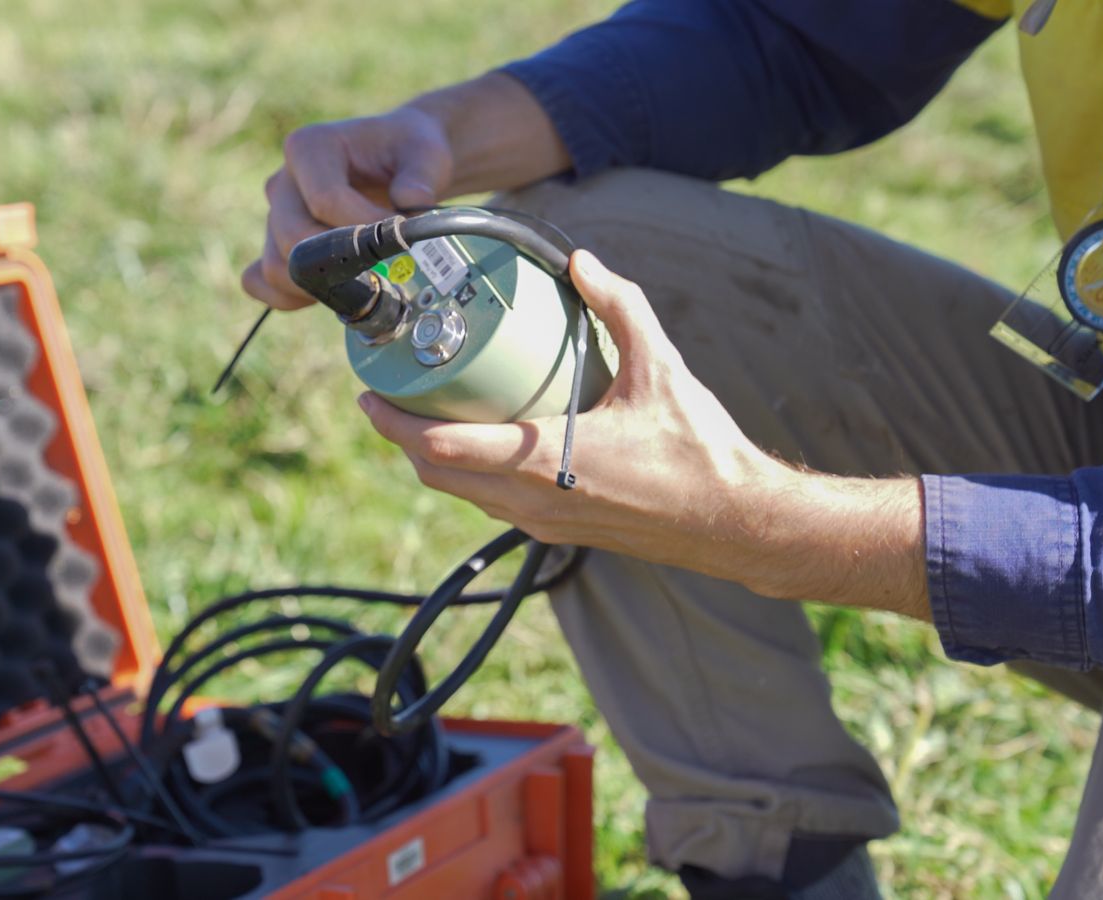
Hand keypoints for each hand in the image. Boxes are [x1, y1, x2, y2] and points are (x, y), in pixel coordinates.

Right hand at [241, 107, 452, 310]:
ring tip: (366, 280)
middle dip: (341, 261)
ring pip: (277, 264)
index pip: (325, 199)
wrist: (397, 164)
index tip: (400, 240)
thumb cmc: (406, 154)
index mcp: (310, 147)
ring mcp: (275, 216)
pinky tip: (330, 295)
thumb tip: (411, 201)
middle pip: (294, 236)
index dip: (364, 228)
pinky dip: (289, 297)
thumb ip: (420, 176)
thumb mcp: (425, 154)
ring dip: (319, 283)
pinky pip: (260, 280)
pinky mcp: (275, 246)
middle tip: (385, 269)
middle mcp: (283, 181)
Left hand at [359, 250, 795, 585]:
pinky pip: (491, 502)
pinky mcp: (556, 530)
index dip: (394, 423)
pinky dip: (468, 472)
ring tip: (419, 413)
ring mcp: (541, 522)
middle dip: (399, 438)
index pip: (442, 450)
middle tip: (382, 396)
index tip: (368, 393)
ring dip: (431, 458)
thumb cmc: (700, 451)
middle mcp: (532, 502)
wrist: (734, 522)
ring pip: (461, 494)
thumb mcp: (661, 367)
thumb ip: (620, 307)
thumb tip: (580, 261)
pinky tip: (475, 439)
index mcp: (544, 463)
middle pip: (436, 476)